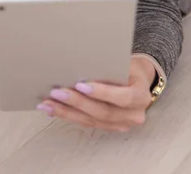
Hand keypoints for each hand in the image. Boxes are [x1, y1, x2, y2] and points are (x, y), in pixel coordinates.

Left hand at [36, 56, 155, 132]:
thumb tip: (82, 64)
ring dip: (67, 112)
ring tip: (48, 103)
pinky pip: (87, 123)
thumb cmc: (130, 68)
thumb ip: (110, 68)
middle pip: (103, 111)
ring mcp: (122, 124)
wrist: (139, 80)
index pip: (122, 97)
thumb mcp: (126, 63)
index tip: (81, 85)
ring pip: (91, 120)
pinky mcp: (109, 127)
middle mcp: (134, 115)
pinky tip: (53, 109)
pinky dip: (69, 115)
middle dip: (77, 102)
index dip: (101, 93)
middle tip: (57, 92)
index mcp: (141, 96)